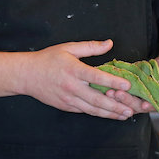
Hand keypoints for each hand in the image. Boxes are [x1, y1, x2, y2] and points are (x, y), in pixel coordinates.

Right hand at [18, 39, 135, 120]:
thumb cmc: (47, 59)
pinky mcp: (66, 106)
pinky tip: (109, 114)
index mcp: (73, 70)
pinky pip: (85, 111)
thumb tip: (109, 43)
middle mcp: (72, 86)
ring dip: (110, 113)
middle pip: (97, 99)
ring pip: (93, 109)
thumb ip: (90, 47)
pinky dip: (98, 114)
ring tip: (125, 115)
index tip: (127, 85)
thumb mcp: (68, 48)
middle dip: (116, 105)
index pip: (96, 77)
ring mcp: (68, 99)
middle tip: (131, 109)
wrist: (26, 75)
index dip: (113, 82)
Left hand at [103, 47, 158, 114]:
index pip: (156, 105)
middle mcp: (149, 100)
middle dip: (128, 100)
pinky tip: (103, 88)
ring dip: (117, 99)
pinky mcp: (128, 92)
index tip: (144, 104)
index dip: (150, 105)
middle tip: (118, 93)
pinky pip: (119, 95)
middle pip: (137, 105)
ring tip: (108, 91)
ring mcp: (137, 98)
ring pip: (126, 103)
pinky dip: (112, 93)